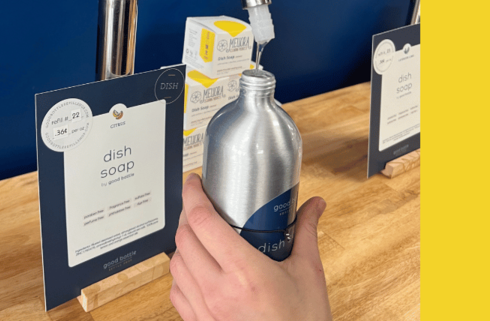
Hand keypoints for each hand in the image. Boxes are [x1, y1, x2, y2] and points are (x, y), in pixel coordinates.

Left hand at [170, 173, 332, 320]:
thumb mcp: (309, 274)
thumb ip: (306, 233)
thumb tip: (314, 205)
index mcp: (245, 273)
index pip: (203, 222)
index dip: (192, 195)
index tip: (194, 182)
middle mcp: (219, 291)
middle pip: (184, 238)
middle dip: (187, 214)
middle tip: (199, 204)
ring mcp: (206, 310)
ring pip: (175, 264)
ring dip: (182, 243)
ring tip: (197, 234)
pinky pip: (177, 292)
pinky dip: (181, 273)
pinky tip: (196, 268)